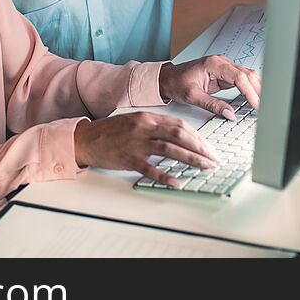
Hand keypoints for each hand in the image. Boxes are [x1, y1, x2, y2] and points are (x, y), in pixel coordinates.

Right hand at [73, 112, 220, 187]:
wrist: (85, 138)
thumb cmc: (110, 131)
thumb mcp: (134, 121)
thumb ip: (155, 126)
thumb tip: (179, 137)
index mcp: (147, 117)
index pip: (180, 125)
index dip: (198, 137)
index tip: (209, 148)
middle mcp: (144, 127)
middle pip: (180, 135)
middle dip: (201, 148)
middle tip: (213, 159)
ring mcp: (136, 143)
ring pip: (170, 149)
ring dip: (191, 159)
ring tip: (205, 167)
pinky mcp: (128, 158)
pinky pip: (150, 168)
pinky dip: (164, 176)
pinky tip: (176, 182)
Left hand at [158, 56, 260, 118]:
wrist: (167, 78)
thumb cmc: (176, 82)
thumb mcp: (192, 96)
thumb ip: (212, 105)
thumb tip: (229, 114)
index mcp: (214, 64)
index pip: (239, 76)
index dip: (250, 91)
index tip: (256, 104)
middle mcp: (221, 62)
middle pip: (247, 74)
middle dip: (258, 90)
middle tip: (263, 106)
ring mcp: (224, 67)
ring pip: (247, 76)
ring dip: (256, 89)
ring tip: (261, 104)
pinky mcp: (224, 74)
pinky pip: (241, 80)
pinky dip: (249, 89)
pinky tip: (253, 99)